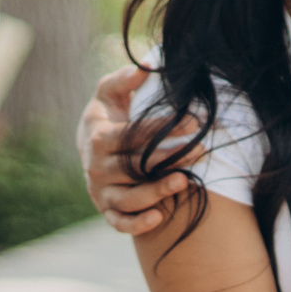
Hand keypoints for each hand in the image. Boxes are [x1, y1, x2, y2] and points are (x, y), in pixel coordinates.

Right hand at [80, 66, 205, 236]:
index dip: (161, 128)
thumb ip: (124, 79)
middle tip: (202, 150)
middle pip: (134, 166)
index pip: (131, 135)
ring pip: (129, 197)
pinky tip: (158, 217)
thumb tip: (146, 67)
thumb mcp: (108, 92)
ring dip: (157, 191)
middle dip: (169, 158)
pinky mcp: (107, 210)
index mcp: (98, 138)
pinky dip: (136, 224)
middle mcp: (97, 167)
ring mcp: (101, 191)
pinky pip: (120, 222)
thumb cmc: (107, 115)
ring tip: (185, 180)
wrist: (88, 147)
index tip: (193, 121)